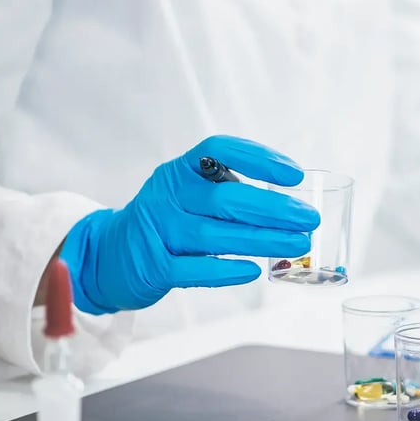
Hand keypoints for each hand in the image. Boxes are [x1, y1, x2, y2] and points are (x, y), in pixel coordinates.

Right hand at [59, 135, 318, 314]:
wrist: (110, 254)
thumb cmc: (169, 220)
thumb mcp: (192, 192)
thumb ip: (230, 190)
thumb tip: (292, 200)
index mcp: (180, 170)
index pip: (218, 150)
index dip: (258, 158)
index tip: (293, 174)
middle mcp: (167, 195)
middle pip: (226, 198)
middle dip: (274, 209)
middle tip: (309, 219)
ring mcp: (159, 231)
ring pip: (215, 235)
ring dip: (262, 240)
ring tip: (297, 244)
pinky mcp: (154, 267)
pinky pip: (194, 269)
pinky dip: (226, 270)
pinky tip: (254, 270)